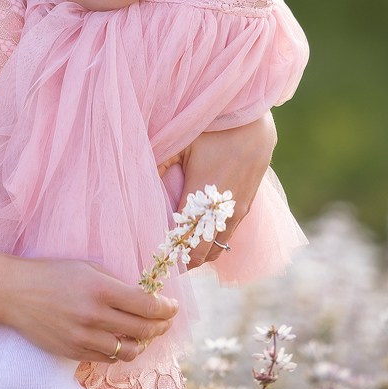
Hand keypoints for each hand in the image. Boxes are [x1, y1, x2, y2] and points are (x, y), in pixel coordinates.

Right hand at [2, 256, 177, 362]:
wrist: (13, 292)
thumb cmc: (51, 274)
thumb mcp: (87, 267)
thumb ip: (117, 283)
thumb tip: (148, 296)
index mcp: (101, 289)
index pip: (148, 305)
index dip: (167, 309)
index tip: (172, 307)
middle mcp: (94, 315)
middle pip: (144, 329)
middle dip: (161, 326)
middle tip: (164, 321)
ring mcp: (83, 337)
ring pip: (129, 350)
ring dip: (143, 343)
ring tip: (144, 334)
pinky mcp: (73, 351)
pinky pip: (108, 358)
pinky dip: (121, 351)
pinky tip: (122, 341)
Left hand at [164, 113, 276, 266]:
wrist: (254, 124)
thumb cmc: (213, 129)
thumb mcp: (181, 142)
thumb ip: (158, 164)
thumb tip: (133, 184)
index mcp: (202, 196)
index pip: (183, 240)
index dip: (169, 255)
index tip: (153, 261)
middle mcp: (222, 210)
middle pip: (201, 253)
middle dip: (182, 262)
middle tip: (163, 264)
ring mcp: (237, 212)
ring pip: (217, 249)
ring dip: (198, 255)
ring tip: (178, 255)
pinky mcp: (245, 208)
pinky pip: (227, 237)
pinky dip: (212, 243)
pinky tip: (197, 240)